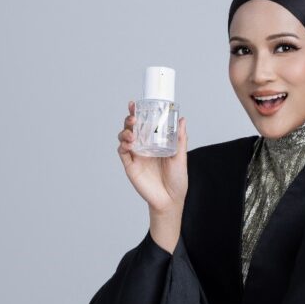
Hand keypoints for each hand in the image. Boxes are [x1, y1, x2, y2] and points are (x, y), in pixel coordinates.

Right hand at [117, 99, 188, 249]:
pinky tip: (128, 143)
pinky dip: (123, 145)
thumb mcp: (181, 157)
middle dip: (129, 119)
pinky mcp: (130, 166)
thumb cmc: (177, 180)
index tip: (135, 103)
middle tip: (133, 116)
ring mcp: (136, 156)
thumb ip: (180, 139)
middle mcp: (143, 147)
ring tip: (132, 133)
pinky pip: (122, 152)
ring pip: (124, 138)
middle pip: (131, 128)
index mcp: (154, 142)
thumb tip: (182, 120)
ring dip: (125, 132)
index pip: (144, 124)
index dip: (137, 113)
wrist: (171, 200)